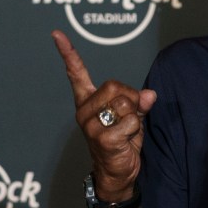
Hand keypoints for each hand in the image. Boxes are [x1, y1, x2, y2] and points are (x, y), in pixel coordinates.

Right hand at [52, 30, 156, 200]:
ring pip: (125, 104)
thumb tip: (150, 94)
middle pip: (115, 86)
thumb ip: (139, 101)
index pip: (76, 74)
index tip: (56, 34)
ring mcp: (90, 125)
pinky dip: (135, 130)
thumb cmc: (122, 141)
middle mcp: (84, 111)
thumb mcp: (133, 116)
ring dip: (135, 117)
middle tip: (129, 116)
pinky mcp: (101, 138)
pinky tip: (125, 141)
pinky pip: (131, 122)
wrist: (117, 172)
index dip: (68, 54)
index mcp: (88, 101)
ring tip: (126, 131)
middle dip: (131, 99)